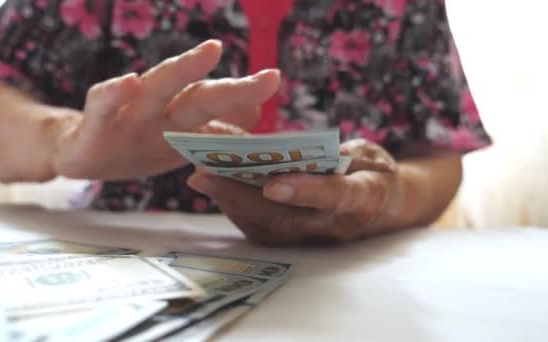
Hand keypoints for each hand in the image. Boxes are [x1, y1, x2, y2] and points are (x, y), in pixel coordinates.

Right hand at [52, 40, 279, 179]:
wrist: (84, 153)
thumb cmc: (139, 141)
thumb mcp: (178, 140)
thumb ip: (214, 129)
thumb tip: (255, 114)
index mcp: (181, 118)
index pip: (218, 104)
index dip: (245, 94)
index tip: (274, 78)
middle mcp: (160, 110)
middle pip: (200, 97)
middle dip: (234, 89)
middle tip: (270, 78)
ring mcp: (128, 115)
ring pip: (158, 89)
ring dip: (182, 70)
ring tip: (210, 52)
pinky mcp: (95, 127)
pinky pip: (104, 108)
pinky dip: (114, 94)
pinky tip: (129, 83)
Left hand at [187, 139, 398, 244]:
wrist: (382, 208)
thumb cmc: (375, 174)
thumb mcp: (370, 155)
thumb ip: (342, 154)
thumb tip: (296, 150)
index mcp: (364, 198)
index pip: (336, 197)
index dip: (306, 191)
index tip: (273, 183)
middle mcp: (334, 226)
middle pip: (285, 218)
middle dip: (242, 196)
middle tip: (206, 173)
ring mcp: (312, 239)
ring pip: (266, 227)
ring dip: (230, 202)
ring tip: (201, 175)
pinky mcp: (294, 241)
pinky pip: (260, 230)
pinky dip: (234, 208)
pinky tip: (215, 186)